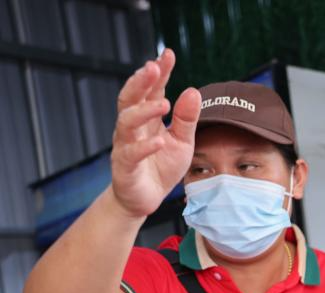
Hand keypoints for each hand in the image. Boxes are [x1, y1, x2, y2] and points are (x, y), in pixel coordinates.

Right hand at [110, 48, 201, 218]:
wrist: (145, 199)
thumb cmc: (161, 167)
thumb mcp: (182, 142)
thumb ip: (187, 119)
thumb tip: (193, 91)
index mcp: (147, 119)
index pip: (151, 90)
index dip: (158, 72)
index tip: (167, 54)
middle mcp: (132, 128)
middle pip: (130, 98)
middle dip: (141, 82)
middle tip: (154, 67)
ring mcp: (125, 146)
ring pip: (126, 122)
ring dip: (144, 111)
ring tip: (164, 104)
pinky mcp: (125, 167)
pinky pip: (131, 154)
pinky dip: (145, 147)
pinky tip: (159, 140)